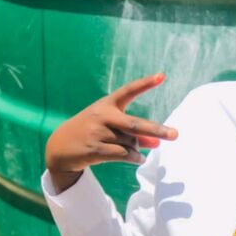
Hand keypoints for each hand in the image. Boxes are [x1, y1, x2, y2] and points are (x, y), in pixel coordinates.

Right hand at [45, 73, 177, 192]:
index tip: (162, 77)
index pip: (129, 91)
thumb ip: (135, 134)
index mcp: (107, 104)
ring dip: (138, 149)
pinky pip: (124, 155)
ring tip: (137, 152)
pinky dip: (135, 158)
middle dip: (156, 130)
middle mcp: (103, 116)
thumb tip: (157, 143)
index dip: (145, 84)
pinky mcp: (95, 149)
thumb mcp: (110, 127)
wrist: (60, 147)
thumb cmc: (92, 132)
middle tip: (175, 135)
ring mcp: (98, 132)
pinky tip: (138, 159)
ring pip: (130, 143)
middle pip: (135, 125)